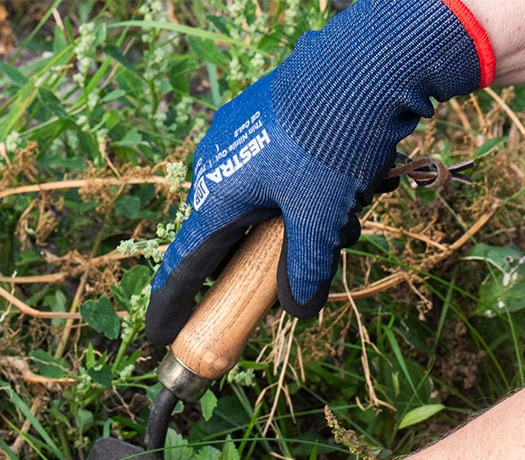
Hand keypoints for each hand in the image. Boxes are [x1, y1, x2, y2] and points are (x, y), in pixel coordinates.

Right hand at [145, 0, 492, 345]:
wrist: (366, 61)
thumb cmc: (330, 141)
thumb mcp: (320, 218)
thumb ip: (305, 269)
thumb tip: (299, 310)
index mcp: (218, 194)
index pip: (188, 262)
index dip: (173, 302)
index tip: (158, 332)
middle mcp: (220, 167)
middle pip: (229, 238)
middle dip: (262, 262)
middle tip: (295, 272)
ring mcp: (242, 143)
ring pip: (261, 209)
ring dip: (298, 227)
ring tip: (346, 217)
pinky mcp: (268, 127)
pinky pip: (277, 179)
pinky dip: (305, 198)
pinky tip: (348, 192)